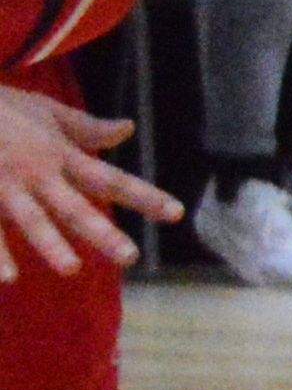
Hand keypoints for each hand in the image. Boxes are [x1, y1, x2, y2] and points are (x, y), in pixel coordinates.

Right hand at [0, 89, 177, 276]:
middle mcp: (36, 173)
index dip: (143, 196)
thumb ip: (85, 127)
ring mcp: (2, 186)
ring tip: (71, 268)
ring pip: (30, 219)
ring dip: (51, 243)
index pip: (109, 179)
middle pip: (74, 206)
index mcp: (58, 154)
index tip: (177, 214)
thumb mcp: (44, 110)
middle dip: (101, 231)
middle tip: (130, 256)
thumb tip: (127, 128)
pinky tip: (8, 279)